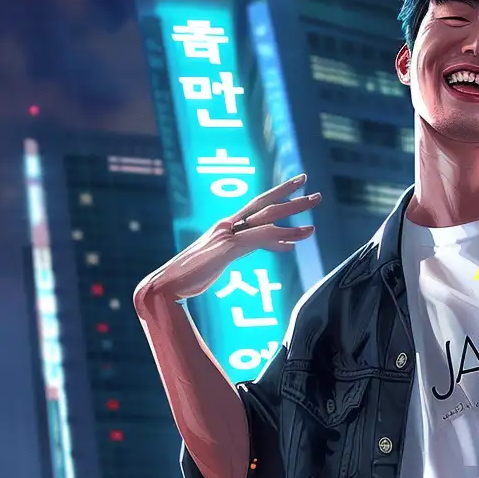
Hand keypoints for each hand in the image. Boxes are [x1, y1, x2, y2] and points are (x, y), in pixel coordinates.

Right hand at [133, 174, 319, 311]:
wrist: (164, 288)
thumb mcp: (212, 262)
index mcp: (224, 227)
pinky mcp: (227, 249)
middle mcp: (227, 225)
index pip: (256, 207)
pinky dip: (278, 238)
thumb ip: (228, 253)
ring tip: (314, 211)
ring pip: (267, 219)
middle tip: (312, 189)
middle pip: (265, 206)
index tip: (295, 189)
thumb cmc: (184, 279)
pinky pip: (259, 239)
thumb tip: (237, 252)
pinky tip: (295, 242)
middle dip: (290, 197)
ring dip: (293, 214)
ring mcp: (227, 235)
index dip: (276, 196)